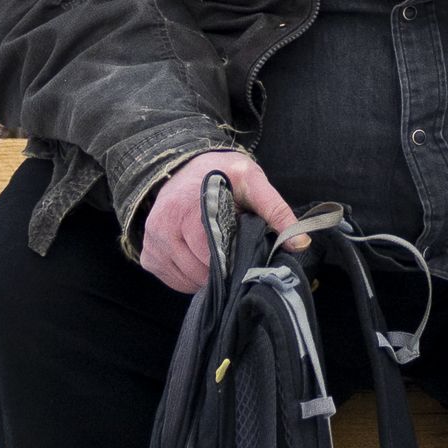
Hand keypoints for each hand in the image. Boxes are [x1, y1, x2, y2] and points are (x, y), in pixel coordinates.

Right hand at [133, 148, 299, 293]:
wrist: (183, 166)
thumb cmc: (220, 174)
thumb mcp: (252, 180)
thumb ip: (276, 209)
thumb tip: (299, 242)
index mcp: (189, 208)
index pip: (216, 255)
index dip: (237, 259)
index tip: (248, 253)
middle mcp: (164, 227)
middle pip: (203, 271)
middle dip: (225, 267)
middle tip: (236, 252)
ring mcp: (153, 243)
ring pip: (189, 280)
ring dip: (207, 275)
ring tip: (219, 253)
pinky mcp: (148, 255)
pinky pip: (174, 281)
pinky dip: (191, 277)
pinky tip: (200, 258)